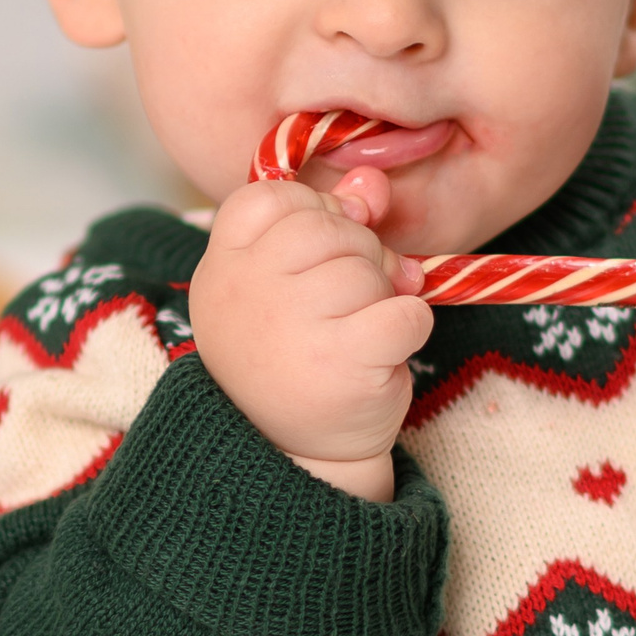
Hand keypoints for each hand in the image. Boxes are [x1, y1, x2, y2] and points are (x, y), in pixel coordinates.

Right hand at [189, 167, 432, 502]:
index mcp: (224, 267)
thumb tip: (371, 182)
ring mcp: (292, 326)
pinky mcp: (343, 360)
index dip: (313, 215)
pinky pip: (408, 310)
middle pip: (329, 227)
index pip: (273, 197)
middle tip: (347, 302)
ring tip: (359, 332)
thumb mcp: (297, 282)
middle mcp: (246, 292)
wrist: (299, 452)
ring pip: (371, 269)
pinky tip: (384, 349)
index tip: (317, 256)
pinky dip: (411, 327)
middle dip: (357, 257)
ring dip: (383, 297)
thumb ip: (331, 219)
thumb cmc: (297, 355)